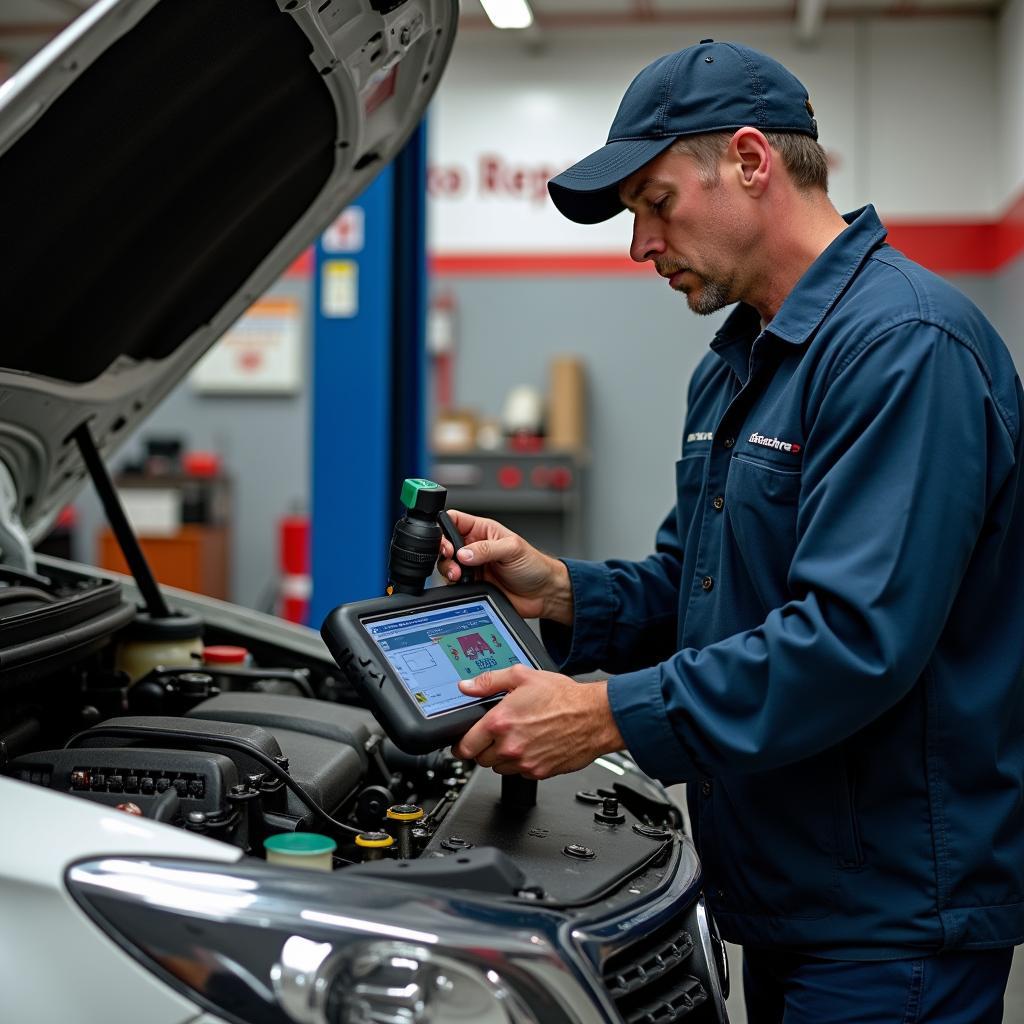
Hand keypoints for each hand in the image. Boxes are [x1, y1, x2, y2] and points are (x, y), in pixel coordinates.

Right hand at [437, 509, 572, 623]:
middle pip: (446, 544)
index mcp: (483, 530)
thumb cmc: (534, 565)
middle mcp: (474, 547)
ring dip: (448, 570)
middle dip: (444, 552)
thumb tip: (464, 553)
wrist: (543, 593)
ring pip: (447, 565)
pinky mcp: (472, 584)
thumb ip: (487, 549)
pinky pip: (454, 584)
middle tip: (453, 560)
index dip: (444, 528)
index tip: (447, 542)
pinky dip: (453, 585)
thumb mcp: (513, 549)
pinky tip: (463, 584)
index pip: (455, 520)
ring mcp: (472, 567)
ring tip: (459, 575)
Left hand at [451, 666, 624, 778]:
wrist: (594, 717)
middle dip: (484, 748)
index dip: (461, 745)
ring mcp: (524, 762)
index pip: (465, 746)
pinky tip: (533, 746)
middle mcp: (509, 746)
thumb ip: (489, 681)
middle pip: (480, 760)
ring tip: (518, 738)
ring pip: (499, 768)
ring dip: (502, 757)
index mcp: (500, 722)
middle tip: (496, 735)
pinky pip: (520, 772)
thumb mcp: (522, 676)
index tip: (463, 743)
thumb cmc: (563, 697)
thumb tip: (466, 686)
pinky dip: (521, 763)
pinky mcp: (539, 772)